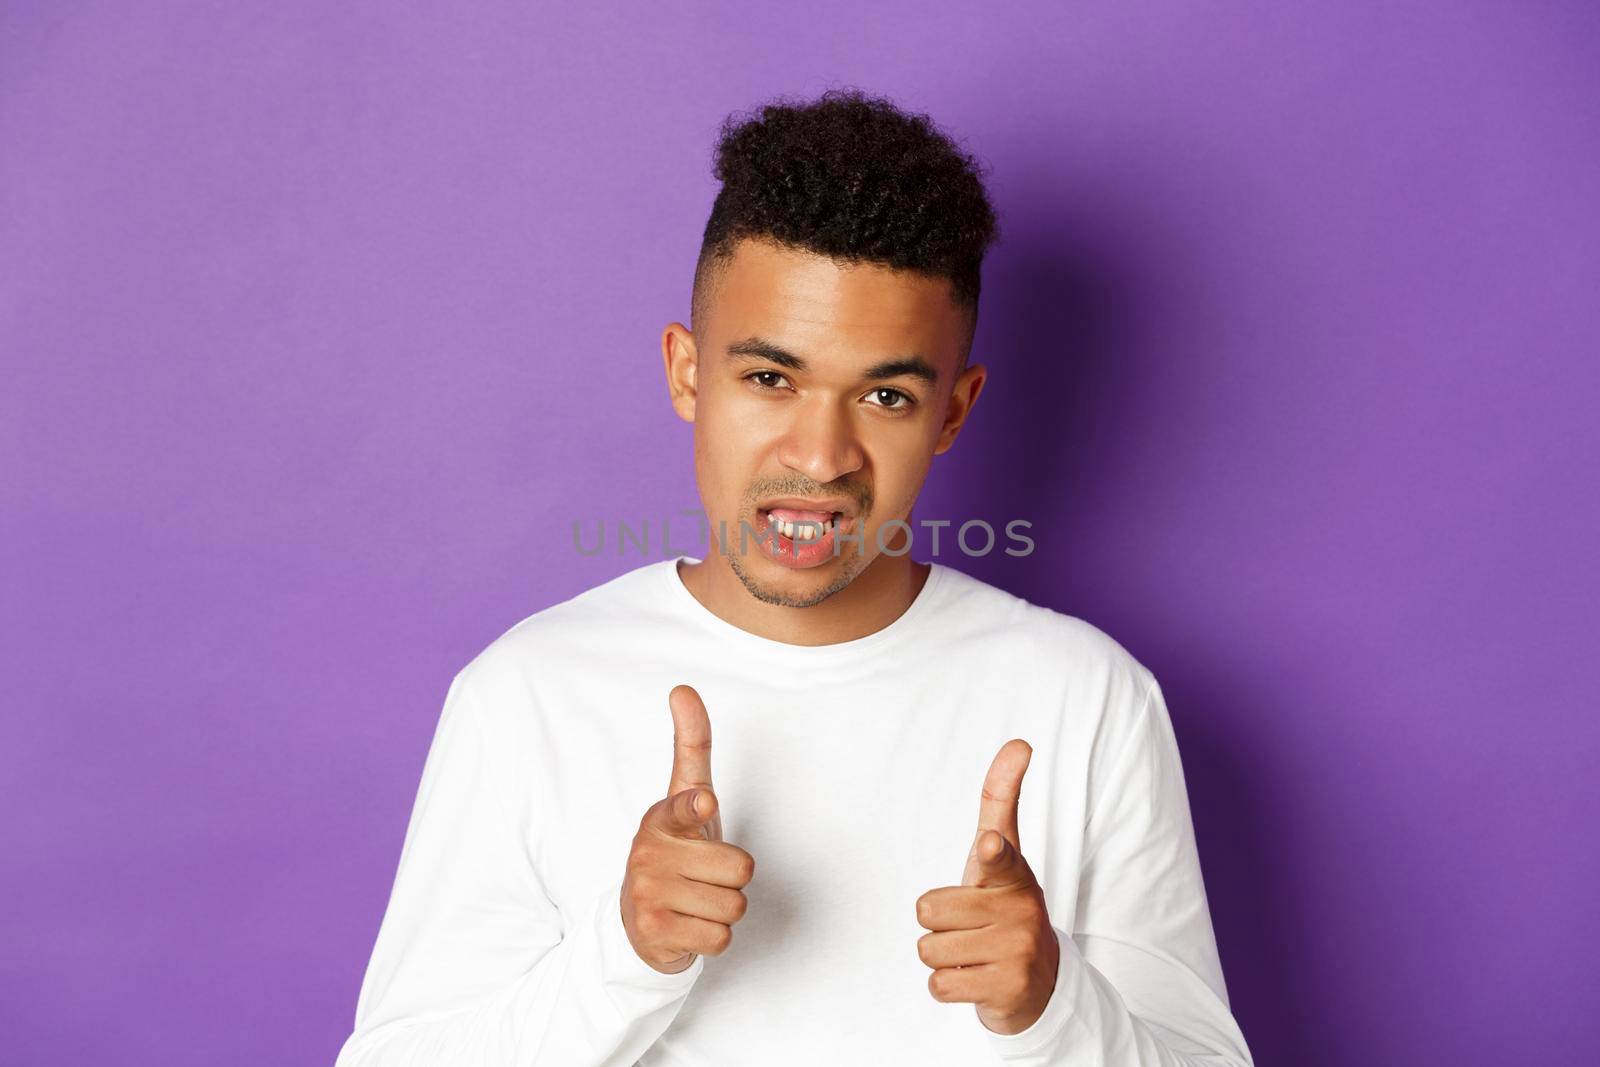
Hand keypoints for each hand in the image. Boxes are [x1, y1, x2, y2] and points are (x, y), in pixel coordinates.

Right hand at [621, 684, 755, 973]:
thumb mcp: (684, 799)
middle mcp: (648, 853)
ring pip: (734, 906)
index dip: (697, 809)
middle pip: (741, 868)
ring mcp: (648, 893)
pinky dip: (714, 938)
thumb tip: (683, 688)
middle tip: (707, 876)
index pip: (685, 808)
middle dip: (735, 879)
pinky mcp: (654, 932)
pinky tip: (691, 926)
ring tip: (698, 901)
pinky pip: (720, 938)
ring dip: (725, 909)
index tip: (703, 804)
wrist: (638, 920)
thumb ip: (691, 747)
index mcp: (661, 818)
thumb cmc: (676, 850)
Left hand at [915, 739, 1059, 1034]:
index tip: (990, 846)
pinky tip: (977, 978)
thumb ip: (1002, 799)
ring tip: (974, 952)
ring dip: (943, 956)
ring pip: (930, 950)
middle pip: (928, 911)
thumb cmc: (1005, 905)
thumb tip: (1019, 742)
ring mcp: (1017, 952)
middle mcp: (1021, 910)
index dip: (991, 854)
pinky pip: (939, 985)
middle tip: (970, 926)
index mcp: (1014, 874)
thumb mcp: (1002, 853)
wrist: (1039, 982)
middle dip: (938, 924)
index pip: (999, 858)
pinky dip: (949, 985)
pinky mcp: (1008, 990)